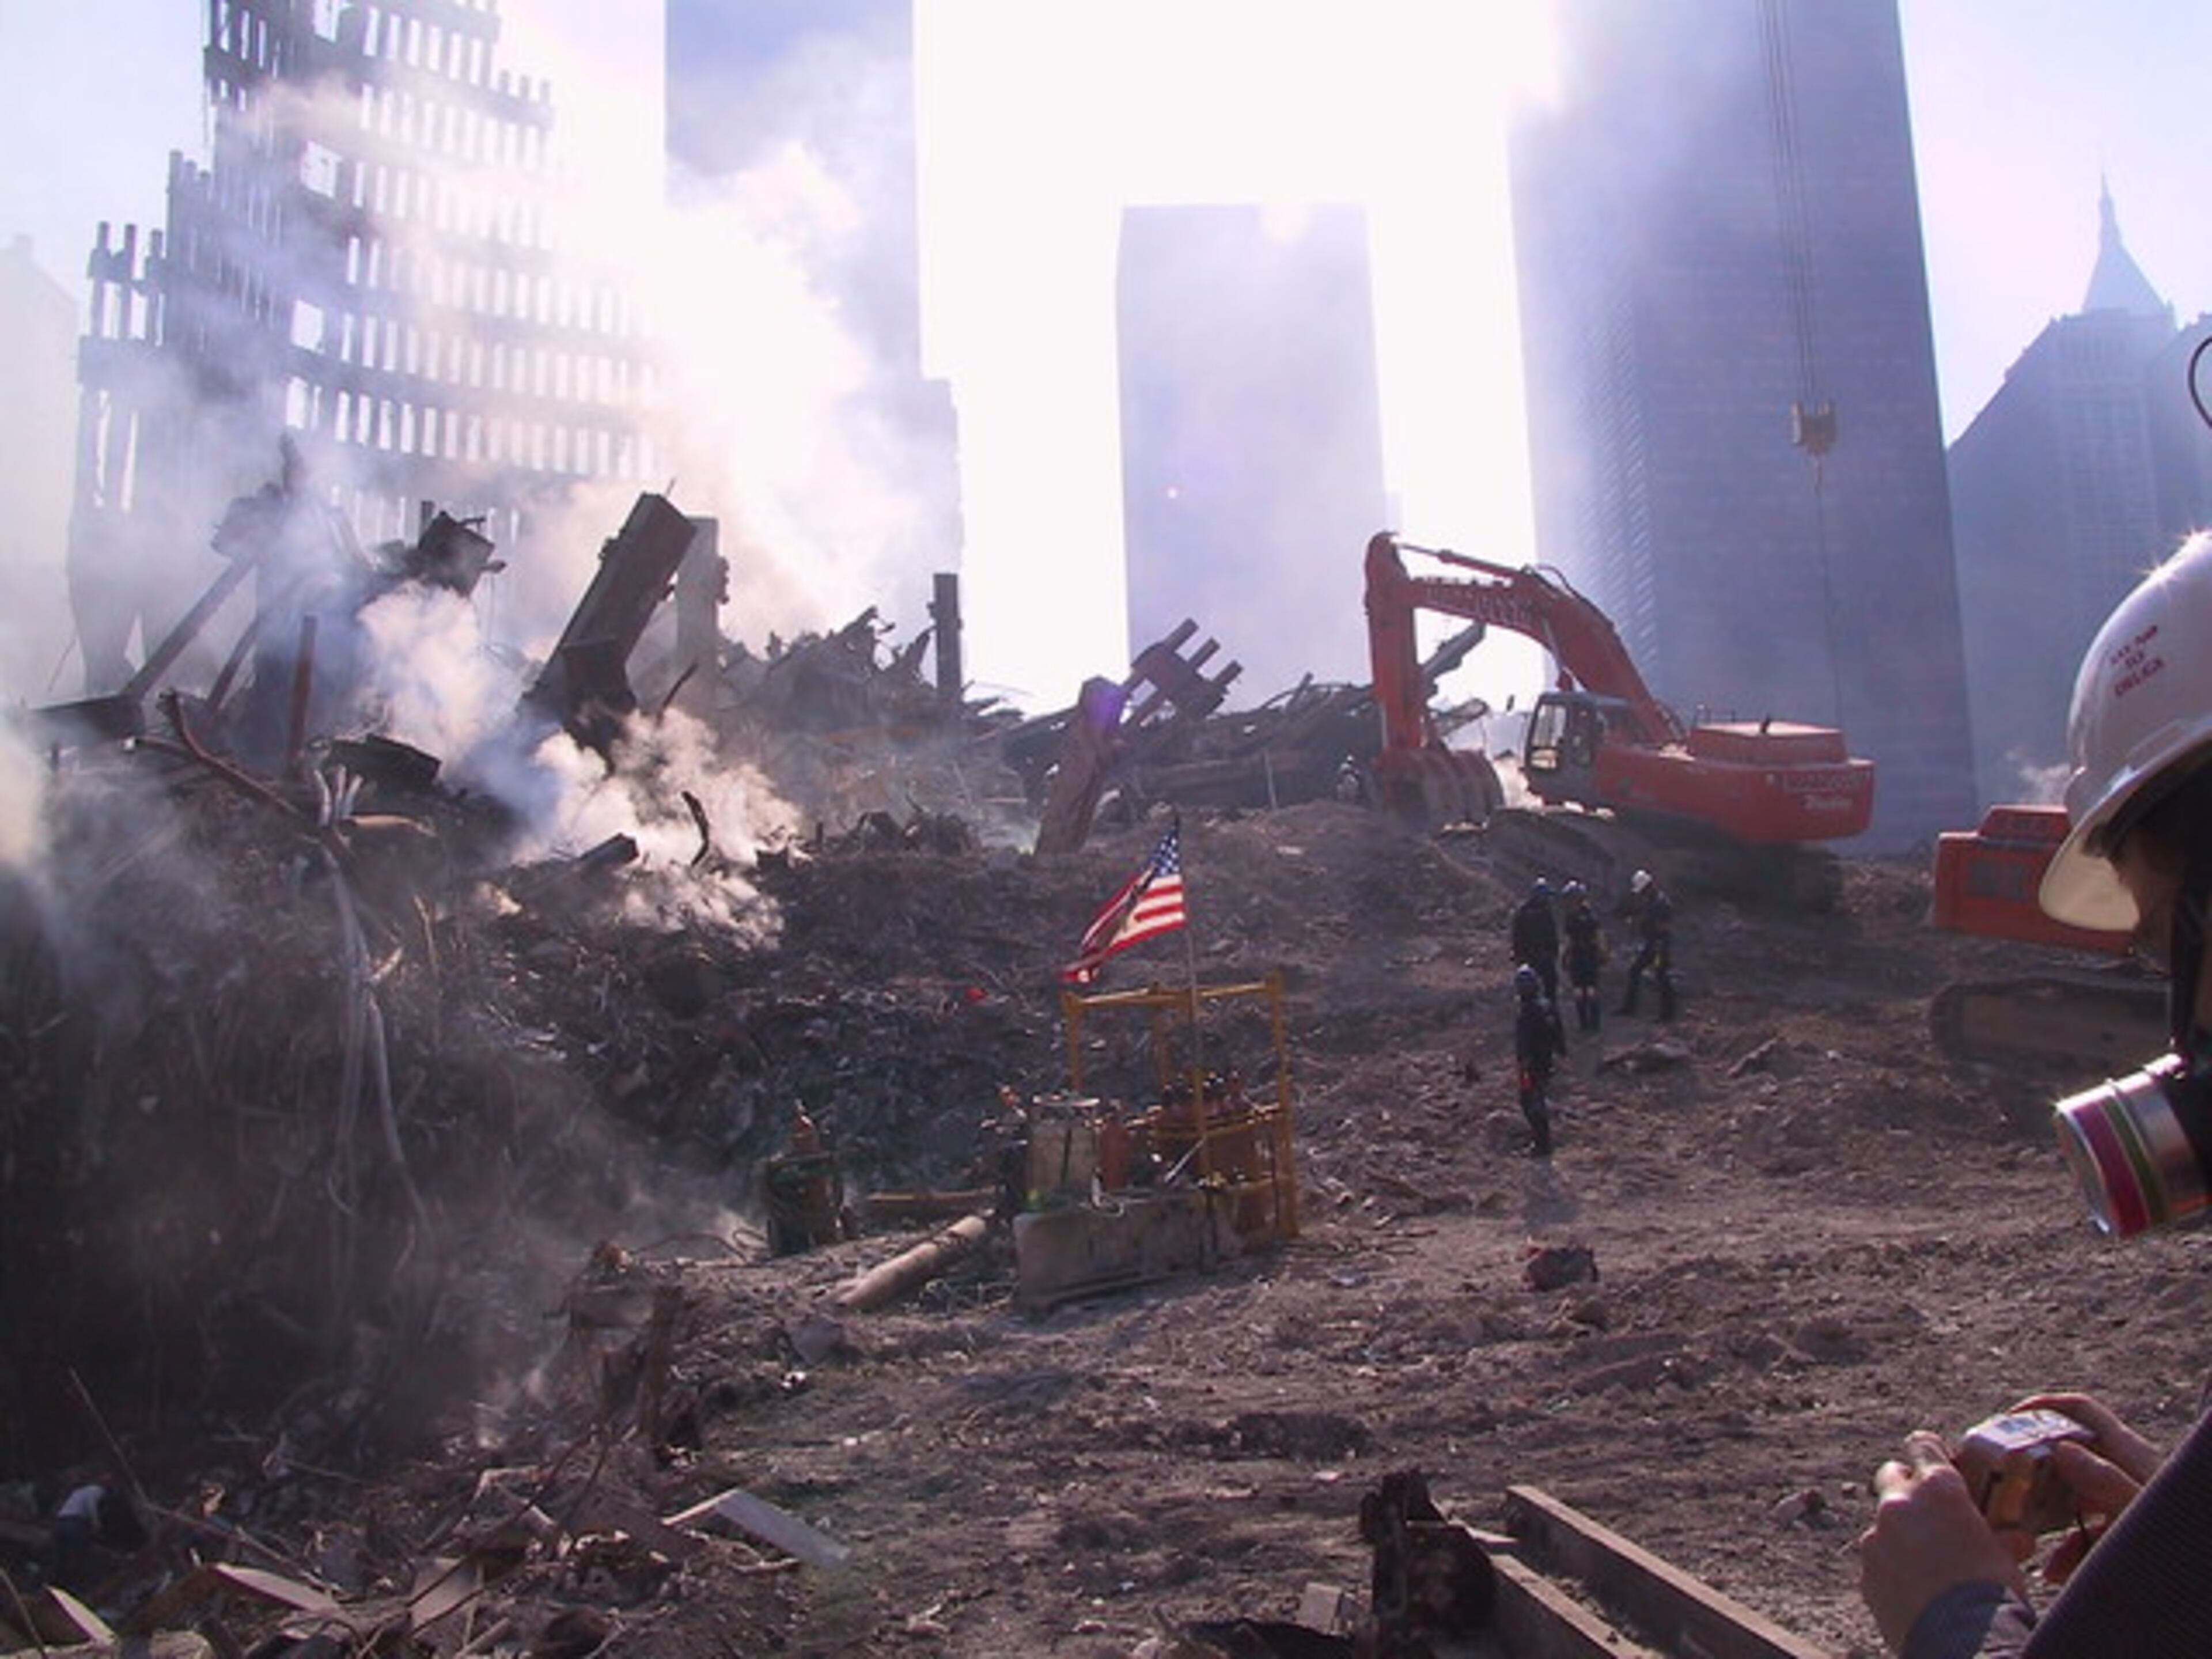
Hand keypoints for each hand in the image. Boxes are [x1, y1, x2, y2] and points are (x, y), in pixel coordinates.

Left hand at [1859, 1431, 2027, 1652]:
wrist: (1966, 1643)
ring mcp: (1877, 1537)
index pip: (1923, 1445)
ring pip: (1883, 1524)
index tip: (1934, 1462)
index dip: (1929, 1453)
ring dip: (1900, 1534)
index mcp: (1938, 1489)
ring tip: (1927, 1564)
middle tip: (1926, 1511)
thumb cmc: (1994, 1593)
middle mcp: (1899, 1503)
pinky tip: (1913, 1589)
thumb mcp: (2004, 1555)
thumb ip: (1997, 1535)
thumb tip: (2015, 1538)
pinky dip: (1891, 1567)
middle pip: (1891, 1476)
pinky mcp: (1866, 1571)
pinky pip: (1877, 1560)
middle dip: (1906, 1488)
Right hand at [2005, 1392, 2163, 1583]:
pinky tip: (2055, 1570)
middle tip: (2002, 1481)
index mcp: (2130, 1455)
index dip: (2042, 1407)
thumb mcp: (2141, 1511)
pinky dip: (2067, 1548)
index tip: (2008, 1422)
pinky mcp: (2124, 1531)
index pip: (2079, 1411)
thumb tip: (2062, 1450)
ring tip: (2024, 1535)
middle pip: (2067, 1453)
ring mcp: (2122, 1502)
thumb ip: (2107, 1480)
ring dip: (2046, 1515)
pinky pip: (2086, 1532)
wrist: (2200, 1583)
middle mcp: (2124, 1472)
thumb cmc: (2180, 1545)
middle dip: (2033, 1467)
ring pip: (2071, 1496)